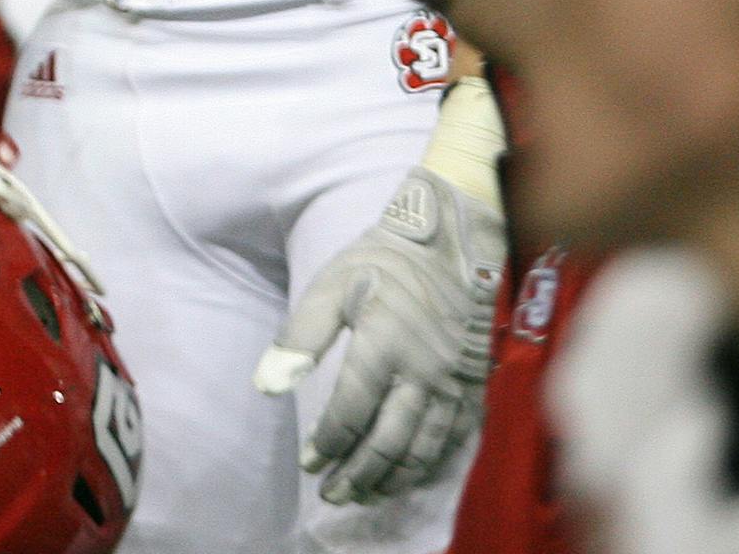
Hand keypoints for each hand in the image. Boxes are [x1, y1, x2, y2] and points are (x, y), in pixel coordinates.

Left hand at [255, 167, 505, 502]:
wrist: (442, 245)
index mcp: (384, 343)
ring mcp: (452, 382)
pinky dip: (427, 466)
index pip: (351, 411)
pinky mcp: (470, 386)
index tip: (309, 463)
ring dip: (390, 479)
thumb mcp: (330, 286)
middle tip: (332, 494)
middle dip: (356, 475)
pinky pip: (451, 441)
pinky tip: (405, 477)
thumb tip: (268, 385)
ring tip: (363, 495)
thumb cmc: (377, 263)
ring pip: (421, 449)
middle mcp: (423, 370)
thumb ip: (299, 337)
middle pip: (388, 441)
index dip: (328, 443)